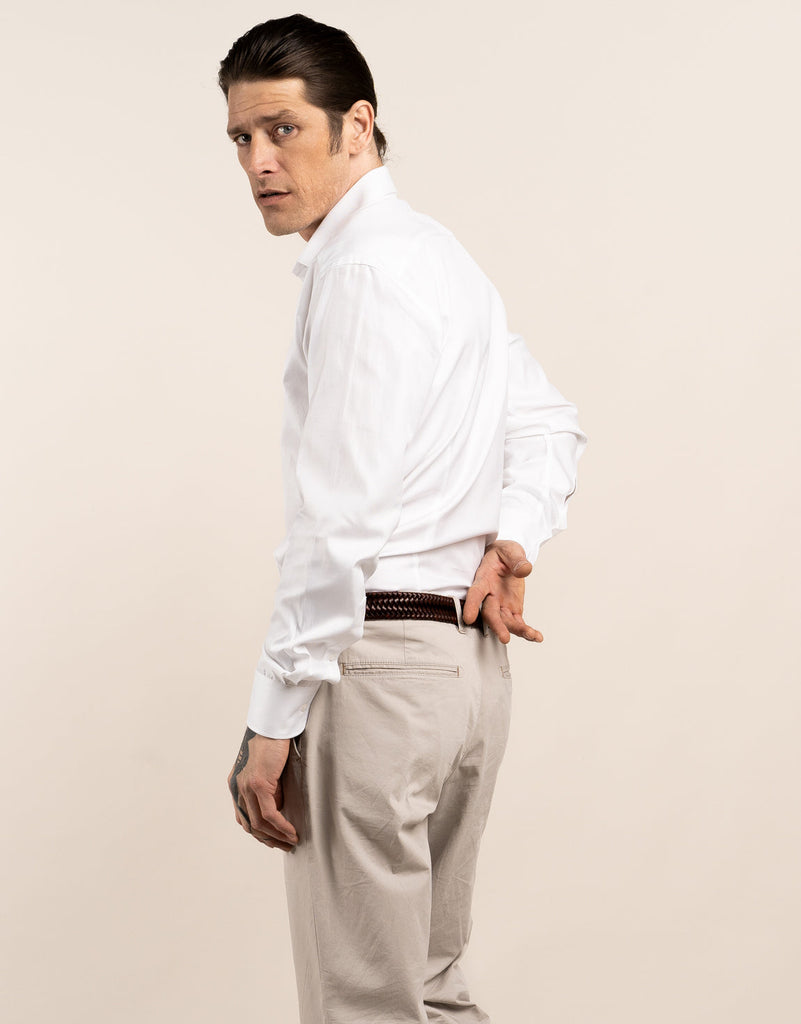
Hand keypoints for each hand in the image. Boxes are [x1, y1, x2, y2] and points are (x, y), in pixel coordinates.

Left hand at [227, 728, 297, 850]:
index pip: (243, 816)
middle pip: (249, 824)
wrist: (272, 724)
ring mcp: (245, 787)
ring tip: (291, 841)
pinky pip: (270, 814)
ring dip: (276, 836)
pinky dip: (281, 826)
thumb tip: (278, 807)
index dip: (258, 832)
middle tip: (285, 846)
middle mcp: (237, 788)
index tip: (274, 839)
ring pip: (259, 823)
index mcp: (236, 784)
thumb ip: (268, 788)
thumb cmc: (273, 742)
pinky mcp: (257, 784)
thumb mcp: (267, 769)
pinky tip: (291, 832)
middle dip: (268, 839)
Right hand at [463, 539, 542, 643]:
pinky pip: (518, 623)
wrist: (507, 559)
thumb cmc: (504, 553)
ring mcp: (501, 605)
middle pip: (490, 614)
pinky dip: (527, 632)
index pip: (476, 592)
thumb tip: (525, 570)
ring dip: (517, 630)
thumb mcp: (510, 550)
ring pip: (505, 622)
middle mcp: (490, 595)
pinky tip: (537, 637)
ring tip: (532, 635)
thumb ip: (516, 559)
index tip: (468, 618)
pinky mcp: (512, 610)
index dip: (472, 605)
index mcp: (484, 579)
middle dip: (497, 626)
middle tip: (504, 638)